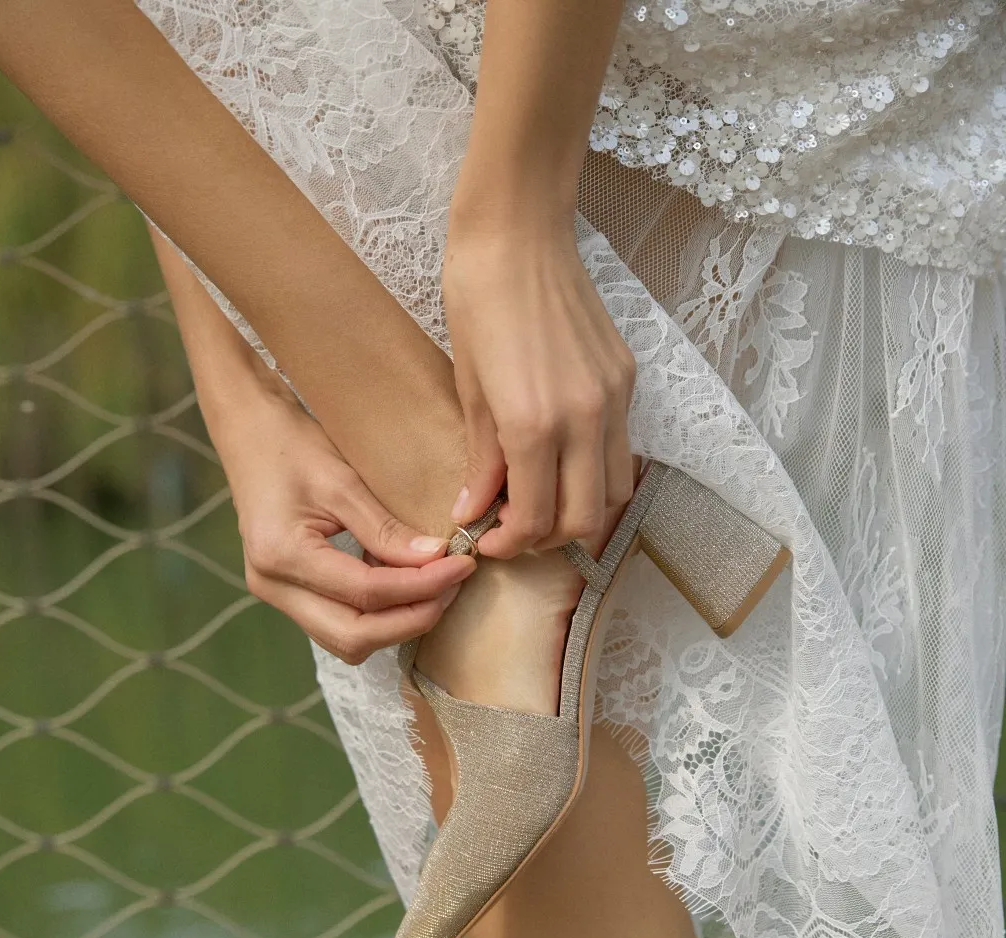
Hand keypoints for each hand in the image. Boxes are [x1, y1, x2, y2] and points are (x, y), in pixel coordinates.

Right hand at [216, 390, 475, 664]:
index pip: (366, 593)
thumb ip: (386, 528)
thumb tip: (436, 559)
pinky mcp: (287, 591)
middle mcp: (272, 586)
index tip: (461, 565)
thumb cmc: (291, 445)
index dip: (421, 586)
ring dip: (395, 623)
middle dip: (410, 619)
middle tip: (452, 587)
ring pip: (346, 640)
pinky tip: (406, 586)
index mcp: (282, 555)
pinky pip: (338, 621)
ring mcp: (276, 594)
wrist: (248, 432)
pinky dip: (377, 614)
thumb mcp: (341, 481)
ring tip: (435, 588)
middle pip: (353, 637)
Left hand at [443, 224, 635, 557]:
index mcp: (535, 424)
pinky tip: (563, 457)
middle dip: (547, 538)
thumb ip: (482, 460)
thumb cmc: (476, 303)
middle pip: (586, 520)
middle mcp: (586, 419)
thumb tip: (473, 512)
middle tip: (513, 528)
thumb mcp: (469, 389)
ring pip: (617, 492)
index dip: (509, 544)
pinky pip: (623, 449)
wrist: (519, 233)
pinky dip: (596, 471)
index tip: (488, 541)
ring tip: (542, 498)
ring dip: (580, 510)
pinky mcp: (628, 379)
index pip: (535, 520)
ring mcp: (615, 399)